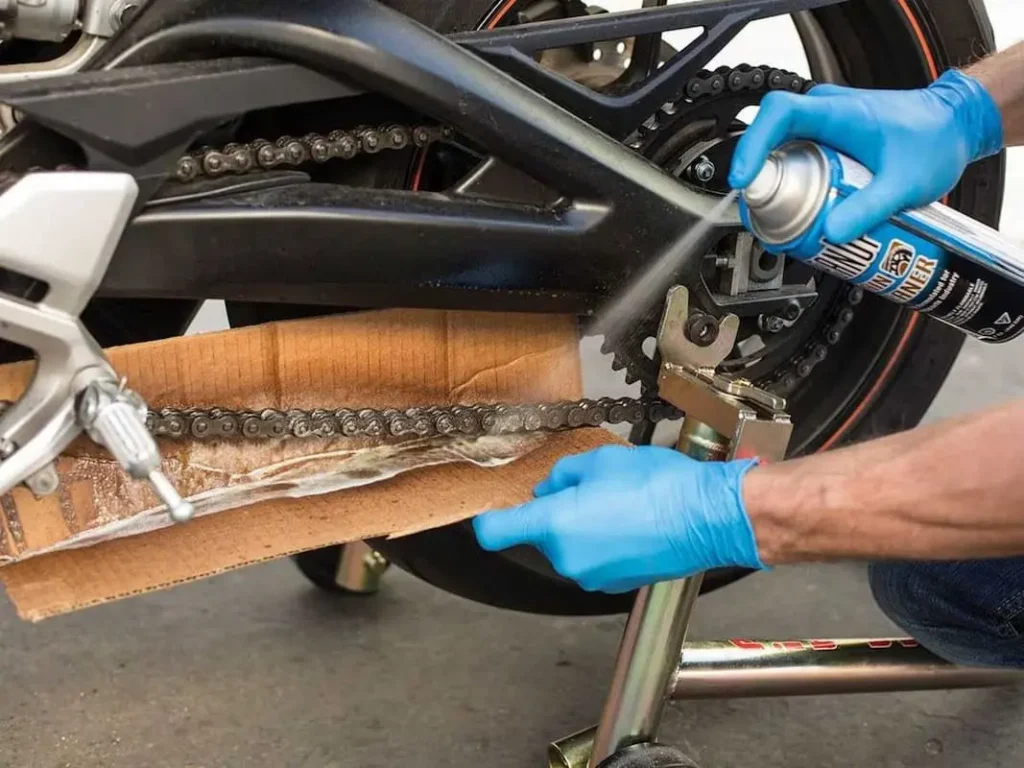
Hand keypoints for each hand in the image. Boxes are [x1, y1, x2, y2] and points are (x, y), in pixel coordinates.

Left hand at [472, 445, 763, 593]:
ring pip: (570, 547)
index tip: (491, 513)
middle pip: (540, 534)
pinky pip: (595, 559)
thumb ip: (563, 475)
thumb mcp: (601, 461)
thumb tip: (550, 488)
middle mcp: (568, 558)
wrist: (706, 518)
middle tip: (590, 489)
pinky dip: (604, 543)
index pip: (495, 532)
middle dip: (557, 512)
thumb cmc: (660, 488)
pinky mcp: (615, 584)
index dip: (489, 521)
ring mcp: (592, 576)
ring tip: (619, 505)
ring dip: (583, 528)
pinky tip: (631, 523)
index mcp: (555, 524)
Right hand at [728, 69, 1003, 243]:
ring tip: (777, 216)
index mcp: (839, 111)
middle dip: (757, 175)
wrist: (954, 125)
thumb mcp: (904, 183)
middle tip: (759, 212)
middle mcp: (825, 111)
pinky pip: (795, 155)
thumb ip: (869, 209)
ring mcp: (823, 123)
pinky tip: (798, 207)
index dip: (753, 145)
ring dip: (772, 181)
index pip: (778, 114)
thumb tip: (833, 233)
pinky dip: (789, 180)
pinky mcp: (826, 137)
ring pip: (780, 148)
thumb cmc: (934, 140)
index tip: (743, 179)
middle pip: (769, 136)